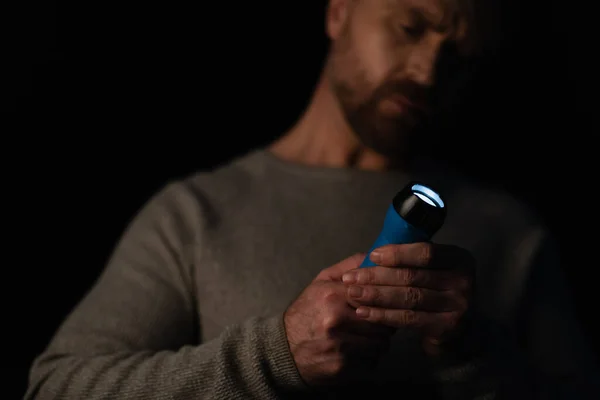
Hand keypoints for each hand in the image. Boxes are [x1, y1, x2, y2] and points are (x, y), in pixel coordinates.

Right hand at [284, 253, 394, 387]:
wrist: (282, 349)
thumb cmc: (306, 313)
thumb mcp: (320, 283)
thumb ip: (348, 267)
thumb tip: (373, 255)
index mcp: (332, 295)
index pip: (376, 294)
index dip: (384, 300)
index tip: (385, 303)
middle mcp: (335, 319)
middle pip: (382, 321)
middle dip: (385, 323)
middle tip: (379, 322)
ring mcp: (339, 345)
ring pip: (381, 343)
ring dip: (379, 342)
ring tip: (367, 338)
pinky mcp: (342, 366)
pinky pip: (371, 361)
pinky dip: (369, 358)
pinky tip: (357, 352)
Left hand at [341, 242, 474, 355]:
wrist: (458, 332)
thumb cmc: (436, 292)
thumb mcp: (431, 271)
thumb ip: (410, 261)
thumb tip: (371, 255)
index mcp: (459, 259)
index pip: (426, 253)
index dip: (397, 254)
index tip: (371, 256)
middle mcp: (463, 281)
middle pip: (412, 276)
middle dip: (377, 276)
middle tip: (351, 278)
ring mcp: (458, 306)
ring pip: (408, 297)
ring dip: (376, 295)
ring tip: (353, 293)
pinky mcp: (447, 328)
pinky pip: (408, 318)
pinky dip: (383, 315)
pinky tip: (364, 312)